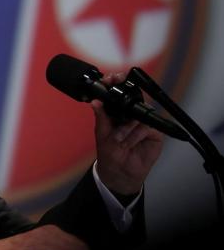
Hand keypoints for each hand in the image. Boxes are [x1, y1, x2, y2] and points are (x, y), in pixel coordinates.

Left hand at [93, 73, 163, 194]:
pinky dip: (136, 135)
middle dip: (126, 102)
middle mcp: (132, 115)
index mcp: (117, 112)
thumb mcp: (102, 133)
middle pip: (133, 100)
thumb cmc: (109, 152)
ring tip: (119, 140)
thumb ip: (101, 117)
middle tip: (117, 110)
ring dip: (127, 129)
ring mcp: (143, 123)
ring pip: (139, 115)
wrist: (120, 172)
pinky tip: (129, 143)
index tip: (113, 77)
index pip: (119, 94)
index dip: (117, 83)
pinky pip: (147, 128)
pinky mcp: (154, 133)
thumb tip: (95, 102)